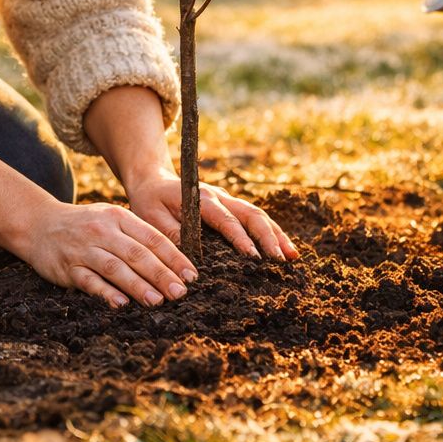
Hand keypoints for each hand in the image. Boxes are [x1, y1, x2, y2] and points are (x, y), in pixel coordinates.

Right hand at [18, 201, 197, 308]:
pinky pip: (89, 281)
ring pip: (115, 268)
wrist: (39, 224)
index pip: (152, 238)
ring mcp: (84, 249)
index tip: (191, 276)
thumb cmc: (85, 225)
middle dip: (161, 275)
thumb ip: (138, 235)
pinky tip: (121, 303)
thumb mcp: (112, 219)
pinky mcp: (67, 268)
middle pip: (137, 254)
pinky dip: (105, 292)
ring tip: (157, 301)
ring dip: (138, 286)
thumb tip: (173, 260)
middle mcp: (103, 231)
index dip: (174, 258)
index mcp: (119, 217)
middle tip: (180, 293)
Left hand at [126, 171, 299, 261]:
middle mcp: (220, 197)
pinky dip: (273, 233)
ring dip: (277, 235)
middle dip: (268, 237)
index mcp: (201, 198)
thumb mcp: (150, 215)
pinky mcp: (232, 208)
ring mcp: (228, 201)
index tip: (253, 257)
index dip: (240, 238)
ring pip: (259, 216)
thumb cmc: (149, 200)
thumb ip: (169, 232)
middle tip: (280, 260)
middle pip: (251, 214)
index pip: (225, 219)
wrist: (153, 180)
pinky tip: (286, 250)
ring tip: (292, 257)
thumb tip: (189, 258)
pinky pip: (256, 219)